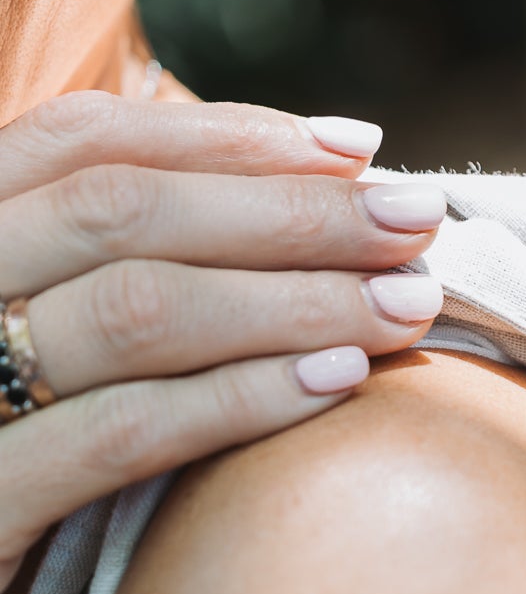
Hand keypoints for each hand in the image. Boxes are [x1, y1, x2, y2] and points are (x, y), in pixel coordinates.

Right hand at [0, 91, 449, 593]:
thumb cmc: (13, 460)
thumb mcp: (42, 346)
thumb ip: (124, 266)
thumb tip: (306, 190)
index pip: (84, 141)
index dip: (226, 134)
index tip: (359, 150)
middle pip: (124, 211)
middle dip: (289, 211)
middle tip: (417, 221)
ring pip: (136, 311)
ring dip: (292, 299)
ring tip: (405, 305)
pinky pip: (124, 434)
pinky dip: (240, 398)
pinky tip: (338, 386)